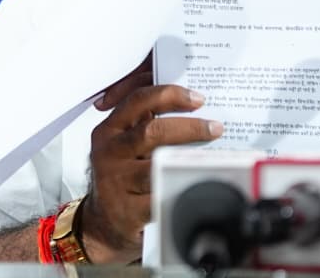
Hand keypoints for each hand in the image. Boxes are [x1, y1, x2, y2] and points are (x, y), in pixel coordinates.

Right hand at [80, 55, 223, 262]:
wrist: (104, 224)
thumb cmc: (123, 177)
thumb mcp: (125, 146)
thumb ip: (147, 125)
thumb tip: (194, 108)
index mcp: (109, 130)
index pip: (138, 100)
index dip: (170, 94)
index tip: (198, 99)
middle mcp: (109, 152)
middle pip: (152, 131)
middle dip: (190, 127)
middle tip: (215, 128)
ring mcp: (117, 182)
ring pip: (158, 164)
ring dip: (190, 158)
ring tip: (215, 156)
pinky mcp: (128, 210)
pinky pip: (161, 196)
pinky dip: (183, 187)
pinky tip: (201, 183)